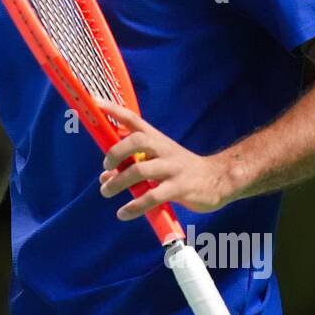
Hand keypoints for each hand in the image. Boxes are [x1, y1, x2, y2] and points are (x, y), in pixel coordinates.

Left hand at [93, 97, 237, 220]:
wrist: (219, 179)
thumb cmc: (181, 169)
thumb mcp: (158, 162)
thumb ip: (131, 166)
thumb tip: (104, 177)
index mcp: (157, 139)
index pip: (134, 119)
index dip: (114, 110)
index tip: (95, 101)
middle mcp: (164, 149)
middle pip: (137, 141)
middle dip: (116, 152)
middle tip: (106, 166)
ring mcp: (173, 168)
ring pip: (140, 170)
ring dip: (118, 182)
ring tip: (106, 191)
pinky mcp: (180, 188)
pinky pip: (152, 197)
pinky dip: (134, 206)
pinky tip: (123, 213)